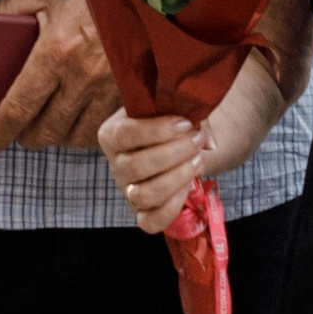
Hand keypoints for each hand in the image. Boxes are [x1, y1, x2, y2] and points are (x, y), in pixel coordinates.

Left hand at [0, 0, 120, 152]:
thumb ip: (9, 9)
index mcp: (56, 52)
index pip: (18, 108)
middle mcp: (84, 76)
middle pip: (48, 130)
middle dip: (28, 137)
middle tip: (21, 131)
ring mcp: (113, 86)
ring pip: (79, 135)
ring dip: (60, 136)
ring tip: (51, 125)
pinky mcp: (134, 89)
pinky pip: (109, 126)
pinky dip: (92, 130)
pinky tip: (84, 120)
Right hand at [98, 54, 284, 233]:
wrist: (193, 134)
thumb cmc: (181, 112)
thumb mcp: (177, 97)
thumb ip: (182, 92)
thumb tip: (198, 91)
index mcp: (113, 131)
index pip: (122, 136)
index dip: (155, 132)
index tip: (186, 122)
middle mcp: (116, 162)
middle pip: (136, 168)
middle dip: (174, 153)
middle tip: (199, 139)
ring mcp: (128, 188)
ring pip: (145, 194)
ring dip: (178, 176)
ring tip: (199, 158)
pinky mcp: (143, 210)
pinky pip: (148, 221)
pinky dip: (171, 208)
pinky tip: (190, 186)